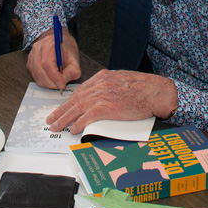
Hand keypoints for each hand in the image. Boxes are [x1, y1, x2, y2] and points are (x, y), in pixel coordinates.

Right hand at [26, 27, 80, 89]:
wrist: (58, 42)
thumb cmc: (66, 50)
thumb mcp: (74, 59)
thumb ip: (73, 70)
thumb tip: (64, 81)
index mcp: (49, 43)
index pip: (47, 63)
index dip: (54, 76)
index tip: (62, 85)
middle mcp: (37, 48)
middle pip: (40, 70)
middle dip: (51, 82)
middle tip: (61, 86)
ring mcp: (31, 55)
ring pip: (36, 75)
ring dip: (47, 83)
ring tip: (57, 83)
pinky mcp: (29, 63)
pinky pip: (34, 76)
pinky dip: (43, 82)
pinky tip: (51, 81)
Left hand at [45, 69, 177, 133]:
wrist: (156, 92)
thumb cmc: (144, 88)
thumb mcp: (122, 81)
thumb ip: (108, 87)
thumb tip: (99, 98)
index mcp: (102, 77)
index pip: (80, 90)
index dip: (69, 101)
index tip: (61, 108)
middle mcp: (99, 85)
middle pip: (75, 99)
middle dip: (61, 111)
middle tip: (51, 119)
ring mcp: (102, 96)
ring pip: (77, 108)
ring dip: (64, 119)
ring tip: (56, 127)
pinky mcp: (107, 108)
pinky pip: (87, 117)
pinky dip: (78, 124)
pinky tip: (73, 130)